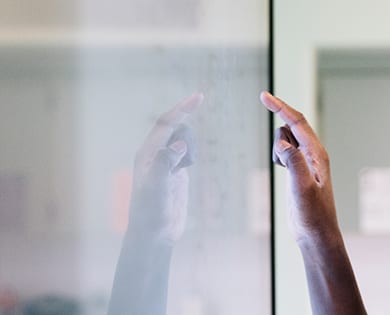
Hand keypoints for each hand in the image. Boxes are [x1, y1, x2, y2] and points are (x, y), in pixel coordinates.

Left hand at [128, 93, 202, 243]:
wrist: (154, 234)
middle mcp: (155, 154)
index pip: (166, 124)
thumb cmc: (151, 211)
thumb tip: (178, 144)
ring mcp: (166, 163)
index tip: (199, 96)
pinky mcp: (176, 173)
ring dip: (189, 145)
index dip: (182, 109)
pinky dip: (191, 152)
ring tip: (185, 168)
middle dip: (186, 126)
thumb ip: (165, 162)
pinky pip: (186, 153)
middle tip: (189, 150)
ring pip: (182, 140)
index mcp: (147, 153)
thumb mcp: (156, 186)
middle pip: (175, 128)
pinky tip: (190, 163)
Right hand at [260, 91, 338, 241]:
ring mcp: (305, 161)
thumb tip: (284, 144)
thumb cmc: (312, 214)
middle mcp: (313, 154)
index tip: (263, 95)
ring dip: (278, 151)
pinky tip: (283, 173)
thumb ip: (294, 163)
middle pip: (289, 129)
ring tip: (286, 175)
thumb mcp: (302, 189)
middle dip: (280, 140)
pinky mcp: (298, 170)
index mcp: (318, 154)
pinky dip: (278, 156)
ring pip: (284, 140)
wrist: (316, 234)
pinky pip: (284, 151)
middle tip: (286, 168)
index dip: (281, 107)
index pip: (298, 122)